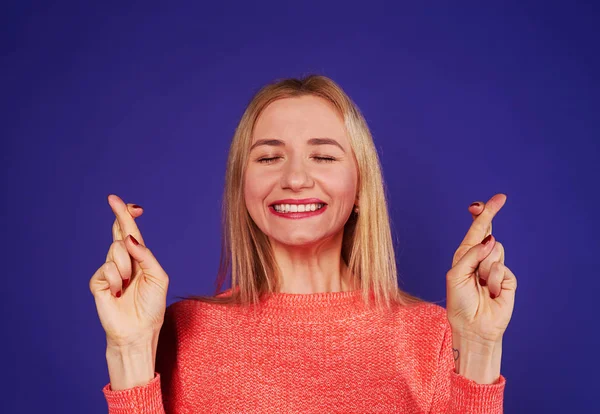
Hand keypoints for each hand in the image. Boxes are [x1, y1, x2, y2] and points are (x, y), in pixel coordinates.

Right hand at [89, 194, 168, 348]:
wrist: (139, 331)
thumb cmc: (151, 306)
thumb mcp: (158, 277)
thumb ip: (146, 256)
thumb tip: (130, 238)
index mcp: (139, 258)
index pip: (132, 233)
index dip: (128, 217)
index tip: (130, 204)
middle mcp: (124, 262)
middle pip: (119, 232)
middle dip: (119, 215)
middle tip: (113, 199)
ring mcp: (110, 271)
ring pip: (116, 250)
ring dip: (127, 266)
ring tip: (129, 285)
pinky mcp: (98, 282)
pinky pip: (107, 268)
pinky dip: (117, 280)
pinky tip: (118, 294)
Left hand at [446, 193, 516, 344]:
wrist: (474, 327)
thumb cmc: (460, 302)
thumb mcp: (456, 275)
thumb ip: (471, 255)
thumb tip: (491, 240)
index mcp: (466, 254)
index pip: (477, 229)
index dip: (486, 213)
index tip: (499, 199)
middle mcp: (481, 258)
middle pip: (489, 233)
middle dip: (489, 222)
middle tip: (491, 213)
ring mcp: (495, 268)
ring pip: (495, 251)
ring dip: (485, 268)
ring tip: (480, 285)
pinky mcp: (508, 279)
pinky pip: (501, 268)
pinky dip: (493, 281)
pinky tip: (490, 293)